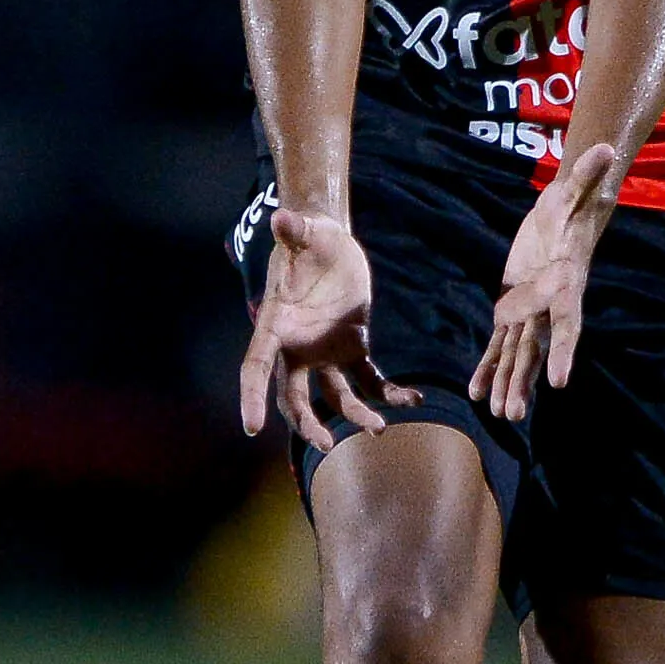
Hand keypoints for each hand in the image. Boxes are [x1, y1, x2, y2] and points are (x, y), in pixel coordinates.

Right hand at [240, 205, 416, 450]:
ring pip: (335, 396)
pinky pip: (369, 379)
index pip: (256, 366)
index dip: (251, 395)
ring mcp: (325, 352)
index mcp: (277, 325)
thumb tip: (281, 217)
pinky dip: (389, 393)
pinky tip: (414, 399)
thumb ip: (295, 232)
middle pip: (294, 396)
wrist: (331, 242)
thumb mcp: (307, 234)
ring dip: (354, 416)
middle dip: (306, 423)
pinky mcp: (352, 349)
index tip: (250, 426)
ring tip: (379, 429)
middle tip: (324, 445)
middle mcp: (297, 347)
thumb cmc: (311, 238)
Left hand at [472, 142, 622, 421]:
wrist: (565, 219)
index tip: (560, 382)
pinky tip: (476, 392)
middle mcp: (548, 307)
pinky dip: (488, 366)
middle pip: (535, 350)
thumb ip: (588, 175)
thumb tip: (607, 148)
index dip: (562, 352)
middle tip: (515, 412)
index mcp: (563, 287)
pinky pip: (499, 343)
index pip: (565, 324)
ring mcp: (530, 311)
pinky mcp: (513, 308)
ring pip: (516, 354)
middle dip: (524, 381)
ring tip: (502, 415)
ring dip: (507, 383)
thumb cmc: (571, 206)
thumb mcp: (575, 189)